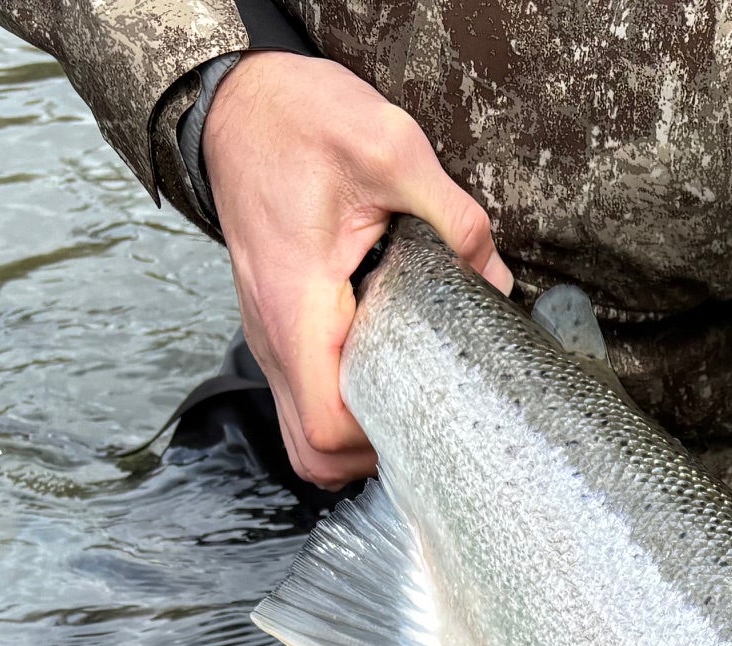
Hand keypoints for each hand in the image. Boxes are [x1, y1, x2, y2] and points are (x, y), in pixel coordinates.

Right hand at [202, 52, 510, 488]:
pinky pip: (308, 397)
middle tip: (431, 418)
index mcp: (297, 305)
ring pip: (305, 433)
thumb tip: (495, 276)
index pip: (327, 429)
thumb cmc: (297, 120)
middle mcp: (273, 335)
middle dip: (373, 456)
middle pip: (312, 453)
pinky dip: (346, 405)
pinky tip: (393, 368)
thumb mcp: (389, 145)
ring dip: (358, 436)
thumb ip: (452, 215)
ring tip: (415, 398)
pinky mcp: (281, 329)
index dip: (381, 442)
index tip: (430, 411)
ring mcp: (272, 337)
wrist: (236, 103)